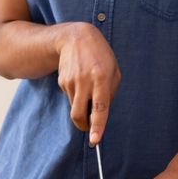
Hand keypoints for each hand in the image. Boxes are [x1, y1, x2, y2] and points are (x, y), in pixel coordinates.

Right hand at [56, 24, 120, 144]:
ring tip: (89, 89)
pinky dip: (78, 95)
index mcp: (102, 78)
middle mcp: (85, 81)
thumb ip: (111, 92)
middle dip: (83, 125)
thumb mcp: (114, 71)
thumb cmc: (101, 57)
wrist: (76, 38)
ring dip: (82, 106)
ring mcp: (71, 82)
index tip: (95, 140)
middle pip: (78, 114)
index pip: (100, 107)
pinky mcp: (62, 82)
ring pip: (75, 106)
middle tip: (90, 128)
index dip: (97, 125)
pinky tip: (81, 79)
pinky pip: (71, 97)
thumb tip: (101, 112)